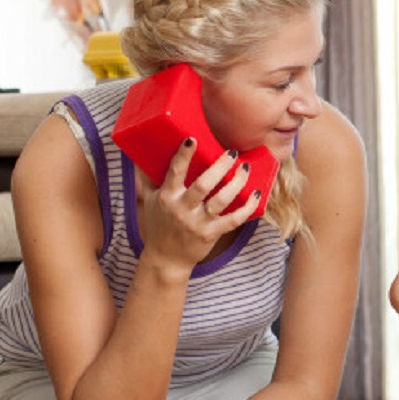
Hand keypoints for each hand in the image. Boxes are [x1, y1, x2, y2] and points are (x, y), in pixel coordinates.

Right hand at [138, 138, 259, 268]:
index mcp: (167, 197)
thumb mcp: (148, 201)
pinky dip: (248, 208)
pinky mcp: (211, 234)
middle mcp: (182, 209)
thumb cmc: (159, 225)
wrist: (166, 259)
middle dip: (220, 166)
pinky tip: (256, 194)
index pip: (175, 172)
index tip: (192, 140)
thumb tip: (141, 153)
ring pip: (221, 200)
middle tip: (233, 153)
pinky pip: (234, 220)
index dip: (183, 156)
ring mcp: (198, 222)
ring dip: (237, 184)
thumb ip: (148, 178)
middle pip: (204, 184)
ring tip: (245, 170)